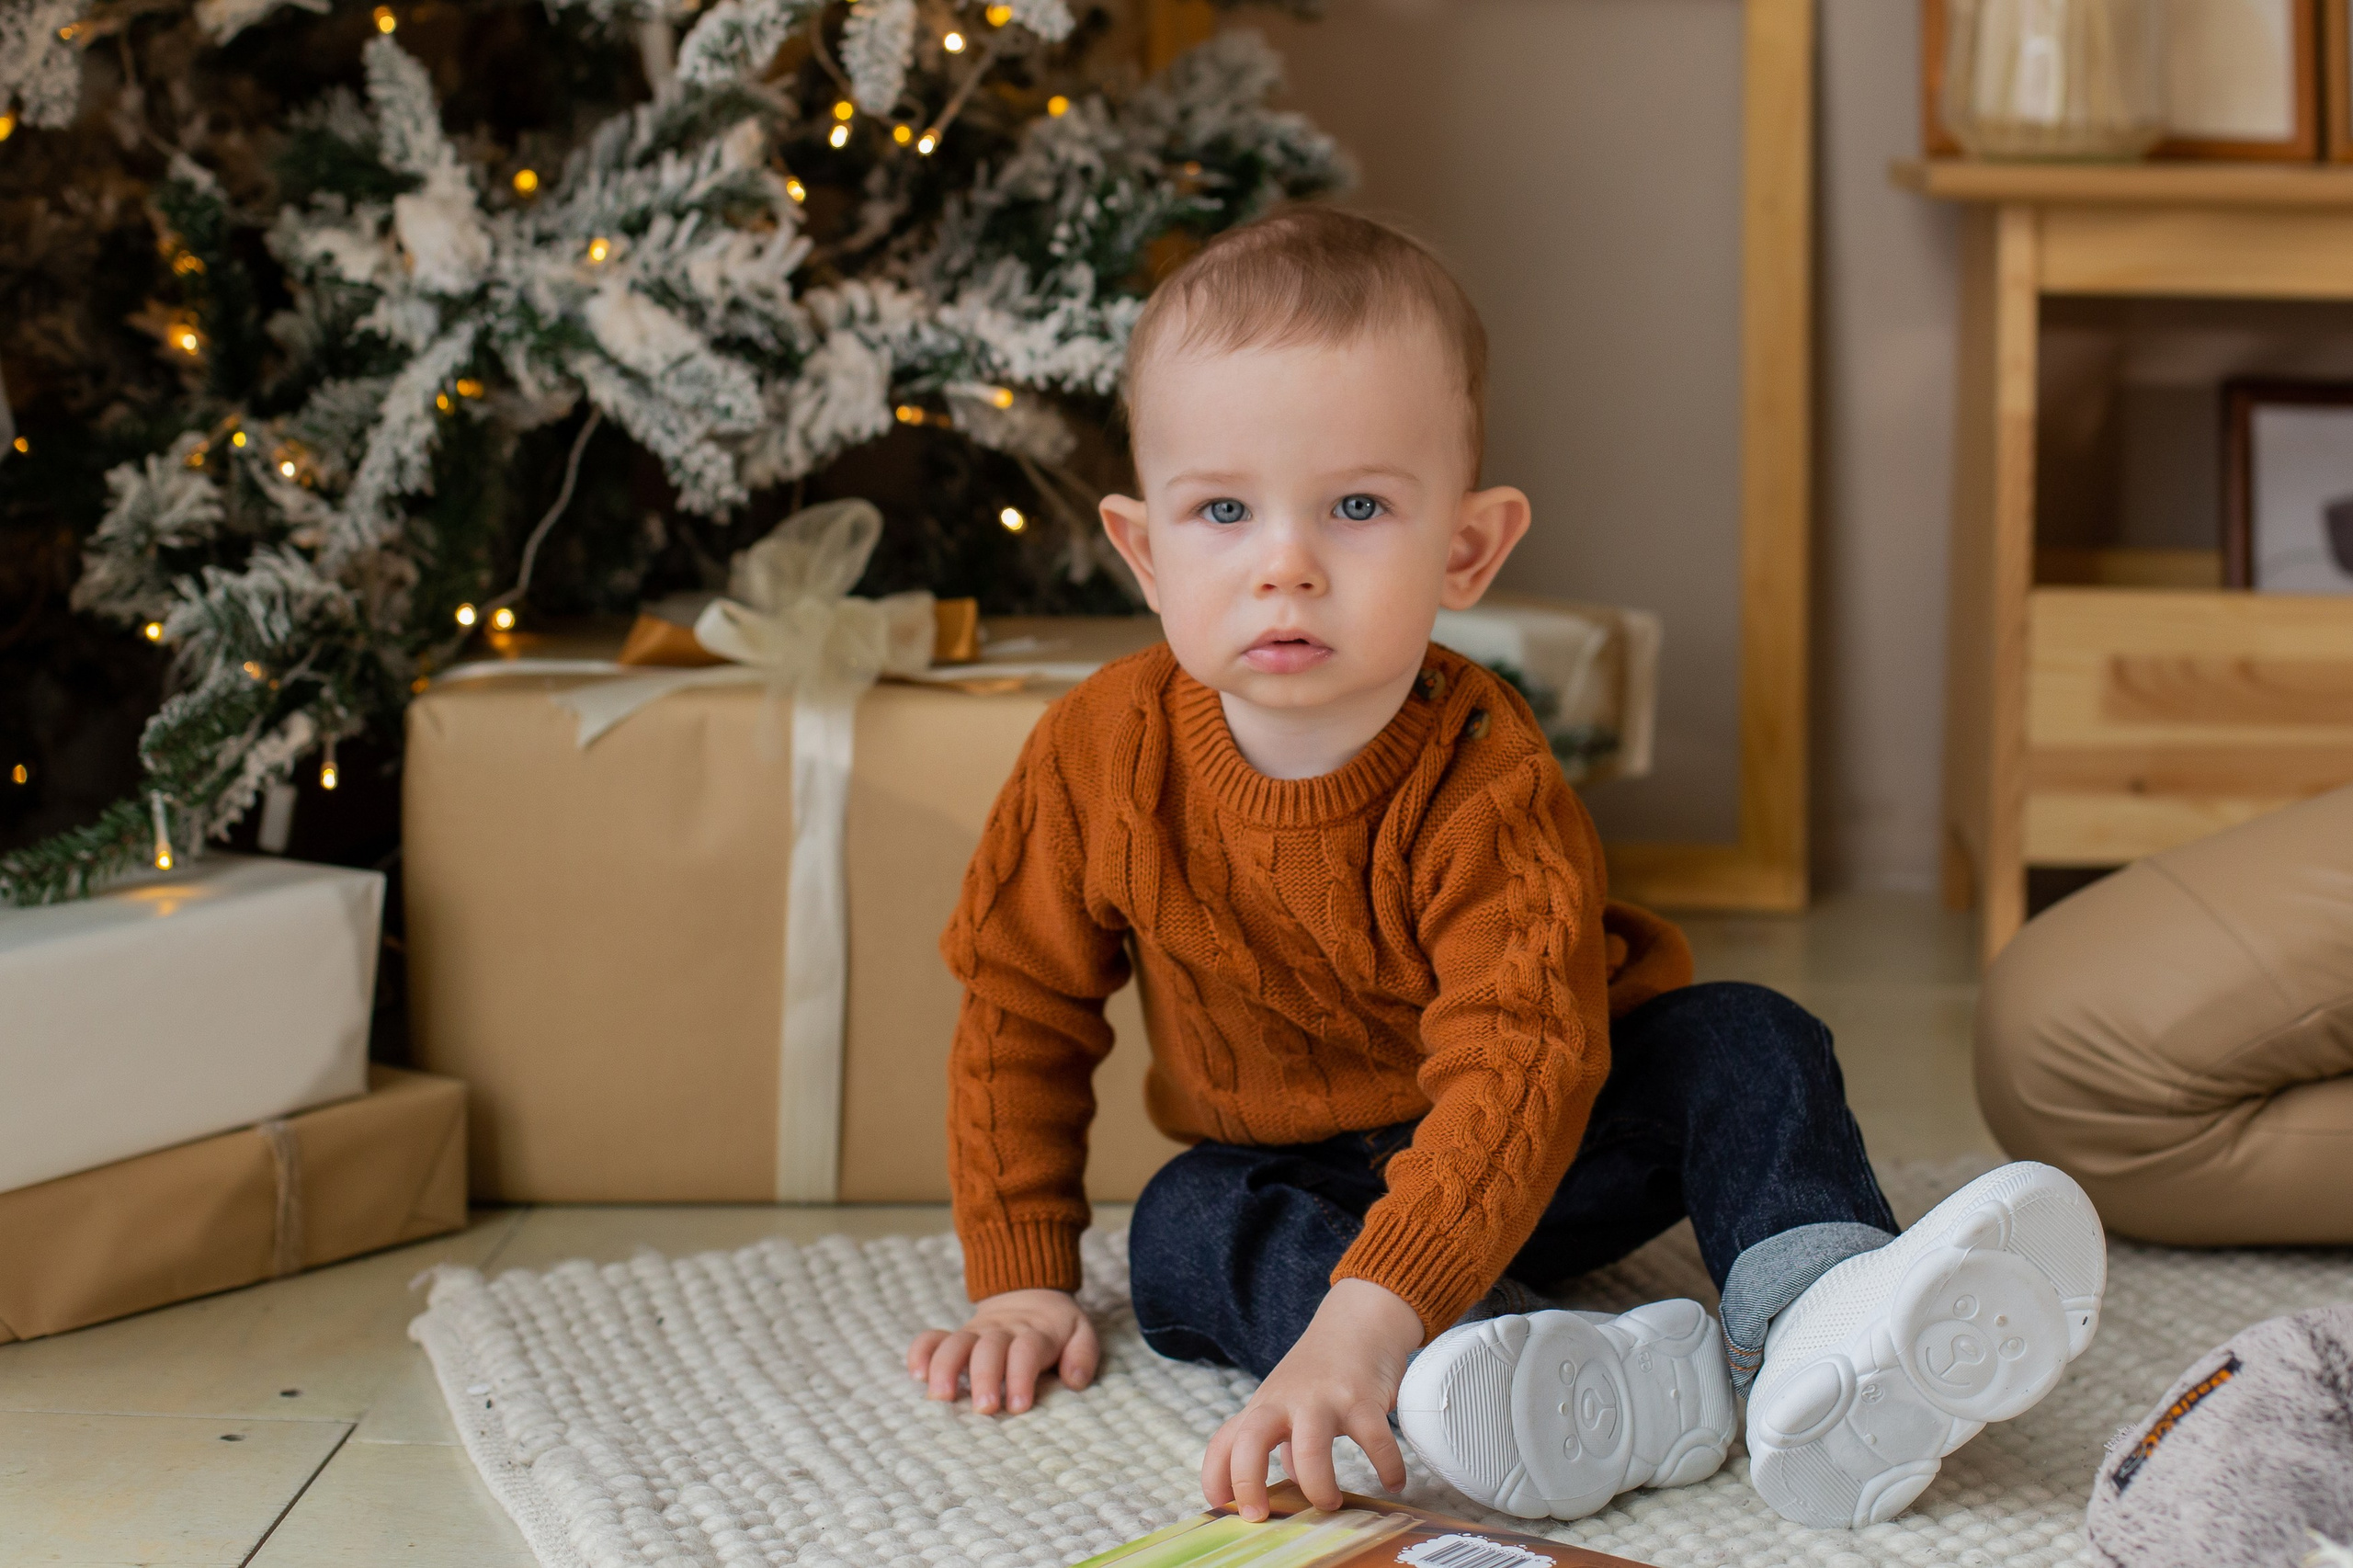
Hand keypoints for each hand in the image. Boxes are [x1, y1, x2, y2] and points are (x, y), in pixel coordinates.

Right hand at [906, 1288, 1099, 1414]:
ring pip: (956, 1343)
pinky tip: (917, 1375)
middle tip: (984, 1408)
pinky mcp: (956, 1336)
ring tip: (941, 1397)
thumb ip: (1083, 1355)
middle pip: (989, 1348)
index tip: (1019, 1405)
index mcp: (1035, 1333)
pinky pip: (932, 1338)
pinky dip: (921, 1352)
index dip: (1021, 1376)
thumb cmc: (1057, 1327)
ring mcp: (975, 1333)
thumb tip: (1074, 1381)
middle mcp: (1002, 1332)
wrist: (1029, 1292)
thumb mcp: (1082, 1333)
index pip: (1026, 1350)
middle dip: (984, 1377)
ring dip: (946, 1367)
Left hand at [1202, 1278, 1419, 1517]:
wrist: (1357, 1321)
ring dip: (1318, 1485)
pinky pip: (1374, 1441)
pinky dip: (1387, 1467)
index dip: (1214, 1476)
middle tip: (1260, 1516)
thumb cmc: (1319, 1370)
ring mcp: (1323, 1399)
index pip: (1224, 1441)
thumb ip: (1283, 1441)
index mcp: (1263, 1407)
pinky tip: (1394, 1482)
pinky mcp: (1362, 1399)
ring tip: (1329, 1503)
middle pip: (1250, 1440)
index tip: (1219, 1506)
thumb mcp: (1289, 1402)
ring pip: (1310, 1448)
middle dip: (1248, 1482)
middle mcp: (1286, 1402)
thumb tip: (1290, 1482)